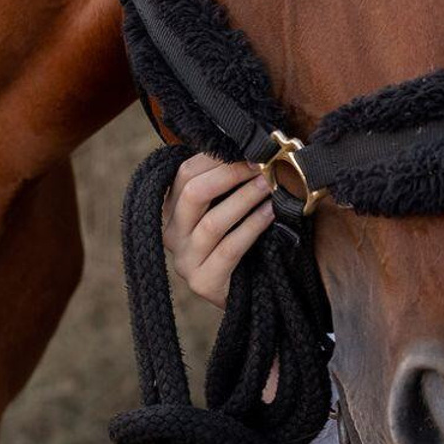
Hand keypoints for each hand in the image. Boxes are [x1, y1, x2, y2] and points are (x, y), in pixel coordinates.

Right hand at [162, 153, 276, 310]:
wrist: (247, 296)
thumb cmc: (239, 243)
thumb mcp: (226, 209)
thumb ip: (226, 185)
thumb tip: (250, 147)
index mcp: (171, 212)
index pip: (184, 173)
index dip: (217, 158)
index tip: (248, 148)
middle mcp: (172, 235)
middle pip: (193, 193)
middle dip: (231, 174)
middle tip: (261, 164)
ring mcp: (185, 261)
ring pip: (213, 222)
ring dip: (245, 198)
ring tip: (270, 184)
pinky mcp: (204, 282)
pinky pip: (229, 248)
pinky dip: (253, 226)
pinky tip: (271, 212)